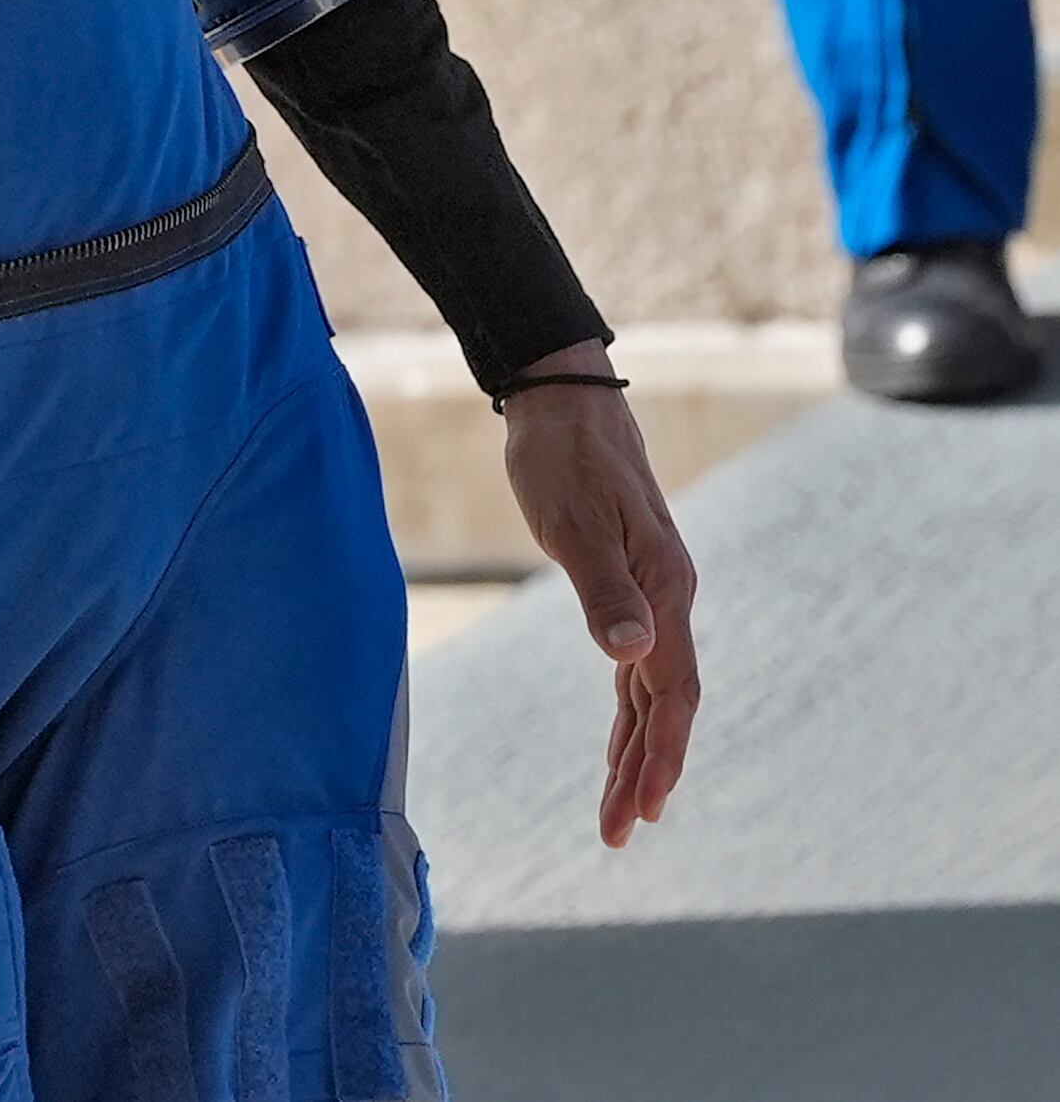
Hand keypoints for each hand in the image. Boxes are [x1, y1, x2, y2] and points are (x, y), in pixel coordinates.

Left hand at [497, 345, 697, 847]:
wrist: (564, 403)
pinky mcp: (630, 586)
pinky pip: (638, 668)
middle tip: (620, 833)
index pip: (671, 694)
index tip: (643, 809)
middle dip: (647, 771)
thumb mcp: (573, 521)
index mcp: (666, 593)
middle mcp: (670, 600)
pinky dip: (630, 711)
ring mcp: (655, 596)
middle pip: (667, 706)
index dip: (661, 755)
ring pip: (654, 692)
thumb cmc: (563, 458)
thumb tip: (630, 655)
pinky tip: (619, 739)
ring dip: (640, 750)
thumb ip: (603, 589)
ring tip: (621, 808)